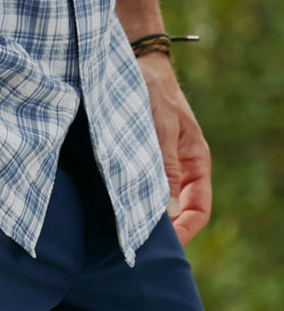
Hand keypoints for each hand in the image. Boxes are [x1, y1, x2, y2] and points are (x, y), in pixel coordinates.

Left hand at [137, 52, 211, 245]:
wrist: (132, 65)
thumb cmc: (152, 92)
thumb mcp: (161, 128)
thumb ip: (165, 166)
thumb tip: (166, 210)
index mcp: (195, 164)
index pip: (198, 210)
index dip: (184, 231)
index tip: (164, 245)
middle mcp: (179, 171)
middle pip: (176, 214)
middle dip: (160, 231)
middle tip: (137, 245)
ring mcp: (158, 169)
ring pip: (154, 205)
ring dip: (142, 219)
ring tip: (122, 233)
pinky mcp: (137, 164)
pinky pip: (137, 192)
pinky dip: (128, 204)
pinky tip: (112, 212)